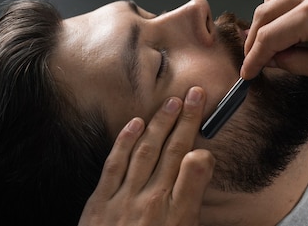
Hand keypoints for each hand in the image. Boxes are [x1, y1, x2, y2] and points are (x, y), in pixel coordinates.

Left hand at [78, 87, 214, 225]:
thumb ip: (191, 204)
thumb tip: (200, 170)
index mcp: (177, 216)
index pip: (196, 171)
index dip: (203, 150)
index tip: (208, 142)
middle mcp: (152, 203)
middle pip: (173, 152)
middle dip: (187, 120)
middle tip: (197, 93)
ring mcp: (123, 201)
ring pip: (146, 151)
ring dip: (160, 123)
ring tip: (173, 102)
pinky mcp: (99, 203)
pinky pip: (115, 165)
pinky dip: (125, 142)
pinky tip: (136, 123)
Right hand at [241, 0, 307, 82]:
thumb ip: (297, 64)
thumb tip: (273, 61)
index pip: (268, 37)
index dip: (254, 58)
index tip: (248, 72)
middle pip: (264, 13)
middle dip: (255, 39)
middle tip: (256, 60)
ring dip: (267, 20)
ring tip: (273, 43)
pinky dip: (283, 6)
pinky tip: (290, 24)